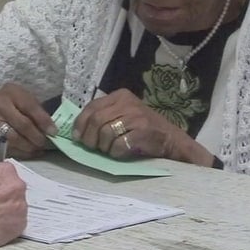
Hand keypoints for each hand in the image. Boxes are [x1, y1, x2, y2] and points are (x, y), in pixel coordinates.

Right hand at [0, 82, 56, 157]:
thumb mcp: (19, 95)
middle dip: (37, 136)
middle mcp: (1, 107)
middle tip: (46, 142)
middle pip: (22, 125)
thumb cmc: (7, 99)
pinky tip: (31, 152)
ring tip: (39, 148)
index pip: (30, 107)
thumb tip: (49, 126)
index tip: (53, 131)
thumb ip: (34, 107)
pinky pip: (8, 147)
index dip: (43, 121)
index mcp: (12, 93)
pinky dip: (22, 152)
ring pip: (14, 139)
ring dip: (30, 147)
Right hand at [0, 162, 27, 249]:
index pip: (9, 176)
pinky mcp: (20, 224)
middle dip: (5, 198)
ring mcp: (20, 206)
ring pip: (18, 208)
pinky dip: (8, 227)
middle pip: (16, 191)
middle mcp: (17, 186)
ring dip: (8, 212)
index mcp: (5, 171)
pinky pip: (18, 224)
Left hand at [71, 89, 212, 165]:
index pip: (91, 107)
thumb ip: (104, 116)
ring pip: (105, 133)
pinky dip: (115, 152)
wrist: (171, 139)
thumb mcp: (123, 114)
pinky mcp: (143, 131)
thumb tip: (78, 131)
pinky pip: (119, 145)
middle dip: (89, 138)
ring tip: (108, 150)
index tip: (77, 137)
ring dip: (103, 147)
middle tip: (92, 148)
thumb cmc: (142, 128)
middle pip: (96, 120)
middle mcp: (127, 103)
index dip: (80, 123)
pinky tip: (119, 153)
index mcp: (120, 96)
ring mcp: (136, 116)